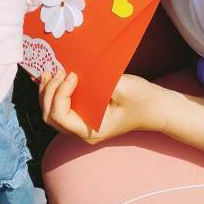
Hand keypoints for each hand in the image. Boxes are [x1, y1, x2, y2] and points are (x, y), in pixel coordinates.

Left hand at [40, 69, 161, 144]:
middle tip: (57, 71)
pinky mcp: (83, 115)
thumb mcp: (124, 88)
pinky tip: (53, 78)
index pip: (60, 115)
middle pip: (50, 116)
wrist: (156, 108)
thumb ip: (100, 84)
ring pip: (51, 113)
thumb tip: (76, 73)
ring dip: (47, 93)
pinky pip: (60, 107)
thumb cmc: (143, 100)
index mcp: (91, 131)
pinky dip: (53, 93)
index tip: (72, 75)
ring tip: (49, 73)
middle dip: (48, 92)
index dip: (60, 93)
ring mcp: (81, 125)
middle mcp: (82, 132)